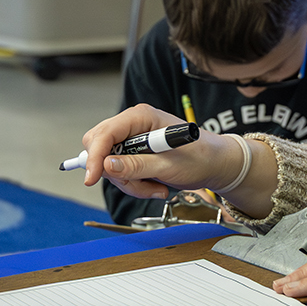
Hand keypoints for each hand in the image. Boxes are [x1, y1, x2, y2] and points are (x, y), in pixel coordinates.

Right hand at [78, 104, 248, 198]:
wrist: (215, 164)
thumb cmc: (200, 157)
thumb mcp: (168, 166)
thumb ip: (136, 166)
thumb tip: (107, 166)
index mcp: (141, 117)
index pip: (105, 133)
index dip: (94, 157)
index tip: (91, 179)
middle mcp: (133, 124)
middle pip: (99, 147)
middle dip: (114, 173)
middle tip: (137, 186)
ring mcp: (132, 138)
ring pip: (108, 165)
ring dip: (129, 183)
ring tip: (156, 188)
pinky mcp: (133, 153)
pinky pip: (119, 172)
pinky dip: (133, 184)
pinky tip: (154, 186)